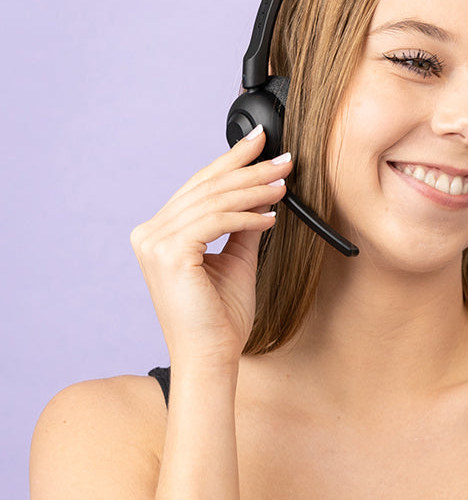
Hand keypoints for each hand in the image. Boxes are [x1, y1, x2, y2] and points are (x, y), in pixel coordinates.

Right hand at [129, 127, 292, 364]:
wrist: (212, 356)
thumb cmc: (221, 318)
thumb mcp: (237, 259)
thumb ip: (244, 225)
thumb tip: (263, 193)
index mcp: (160, 233)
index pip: (199, 186)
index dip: (231, 161)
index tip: (261, 143)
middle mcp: (151, 233)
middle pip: (206, 187)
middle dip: (249, 169)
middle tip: (284, 158)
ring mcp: (154, 242)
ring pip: (213, 201)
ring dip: (254, 189)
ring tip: (284, 184)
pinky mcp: (168, 253)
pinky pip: (215, 221)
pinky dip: (247, 215)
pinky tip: (271, 215)